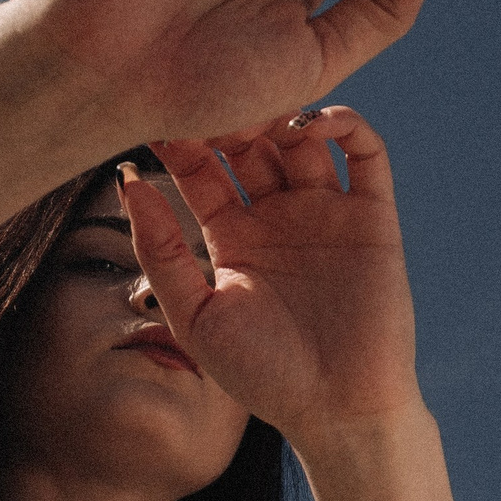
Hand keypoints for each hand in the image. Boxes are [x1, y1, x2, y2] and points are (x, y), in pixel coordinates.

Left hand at [122, 106, 418, 449]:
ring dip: (282, 110)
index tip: (159, 108)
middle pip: (250, 142)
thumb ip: (159, 251)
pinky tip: (313, 122)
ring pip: (302, 137)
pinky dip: (344, 124)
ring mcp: (327, 212)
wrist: (339, 410)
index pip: (201, 167)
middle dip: (232, 113)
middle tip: (213, 91)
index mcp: (232, 237)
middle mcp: (278, 216)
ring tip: (260, 106)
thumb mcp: (194, 315)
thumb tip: (127, 180)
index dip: (182, 136)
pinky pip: (364, 154)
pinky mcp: (373, 217)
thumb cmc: (264, 376)